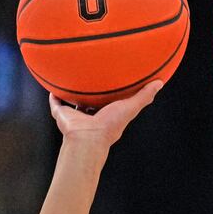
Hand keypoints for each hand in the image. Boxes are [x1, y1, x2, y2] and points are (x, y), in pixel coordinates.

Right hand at [48, 81, 162, 148]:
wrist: (87, 138)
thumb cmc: (110, 126)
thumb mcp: (130, 107)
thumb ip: (144, 96)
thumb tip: (159, 83)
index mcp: (105, 114)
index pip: (109, 102)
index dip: (111, 92)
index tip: (113, 79)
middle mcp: (90, 115)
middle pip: (90, 101)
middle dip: (91, 92)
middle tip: (91, 75)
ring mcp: (75, 116)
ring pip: (73, 102)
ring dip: (71, 93)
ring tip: (70, 78)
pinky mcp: (62, 115)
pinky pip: (56, 104)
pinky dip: (54, 97)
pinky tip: (53, 86)